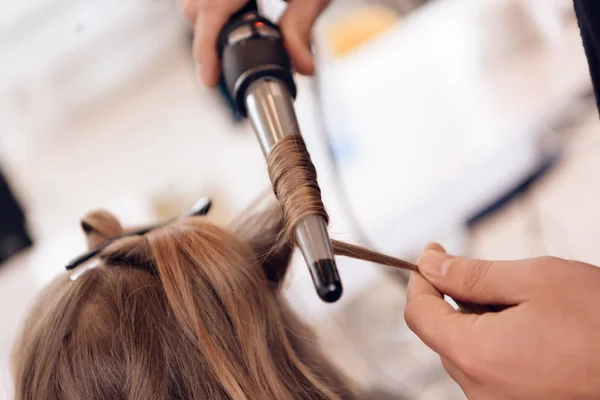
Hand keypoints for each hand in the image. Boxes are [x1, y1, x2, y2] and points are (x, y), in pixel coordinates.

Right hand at [179, 0, 329, 85]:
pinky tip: (234, 12)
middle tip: (221, 64)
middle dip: (206, 38)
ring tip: (231, 36)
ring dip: (206, 19)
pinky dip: (211, 5)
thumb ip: (301, 29)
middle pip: (195, 7)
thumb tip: (302, 66)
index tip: (208, 78)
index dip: (204, 50)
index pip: (210, 13)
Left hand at [405, 243, 599, 399]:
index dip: (421, 279)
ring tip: (518, 303)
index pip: (420, 314)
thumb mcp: (535, 280)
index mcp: (477, 355)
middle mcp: (481, 390)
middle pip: (441, 334)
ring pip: (465, 352)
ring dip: (476, 321)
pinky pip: (488, 370)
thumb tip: (430, 266)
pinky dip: (495, 343)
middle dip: (451, 298)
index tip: (433, 254)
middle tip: (480, 272)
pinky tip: (528, 329)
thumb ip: (472, 274)